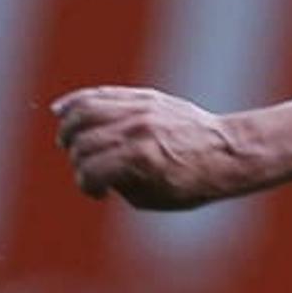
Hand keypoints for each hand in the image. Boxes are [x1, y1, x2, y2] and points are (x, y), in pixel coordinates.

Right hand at [52, 86, 236, 209]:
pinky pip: (101, 93)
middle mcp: (138, 129)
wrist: (229, 151)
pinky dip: (77, 102)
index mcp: (140, 158)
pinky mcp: (145, 97)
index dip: (87, 186)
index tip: (98, 193)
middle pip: (83, 143)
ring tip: (68, 142)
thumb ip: (119, 185)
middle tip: (89, 171)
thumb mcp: (156, 198)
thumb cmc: (196, 183)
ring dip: (69, 130)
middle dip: (79, 162)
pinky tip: (62, 111)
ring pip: (84, 111)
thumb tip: (94, 171)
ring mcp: (141, 109)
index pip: (90, 171)